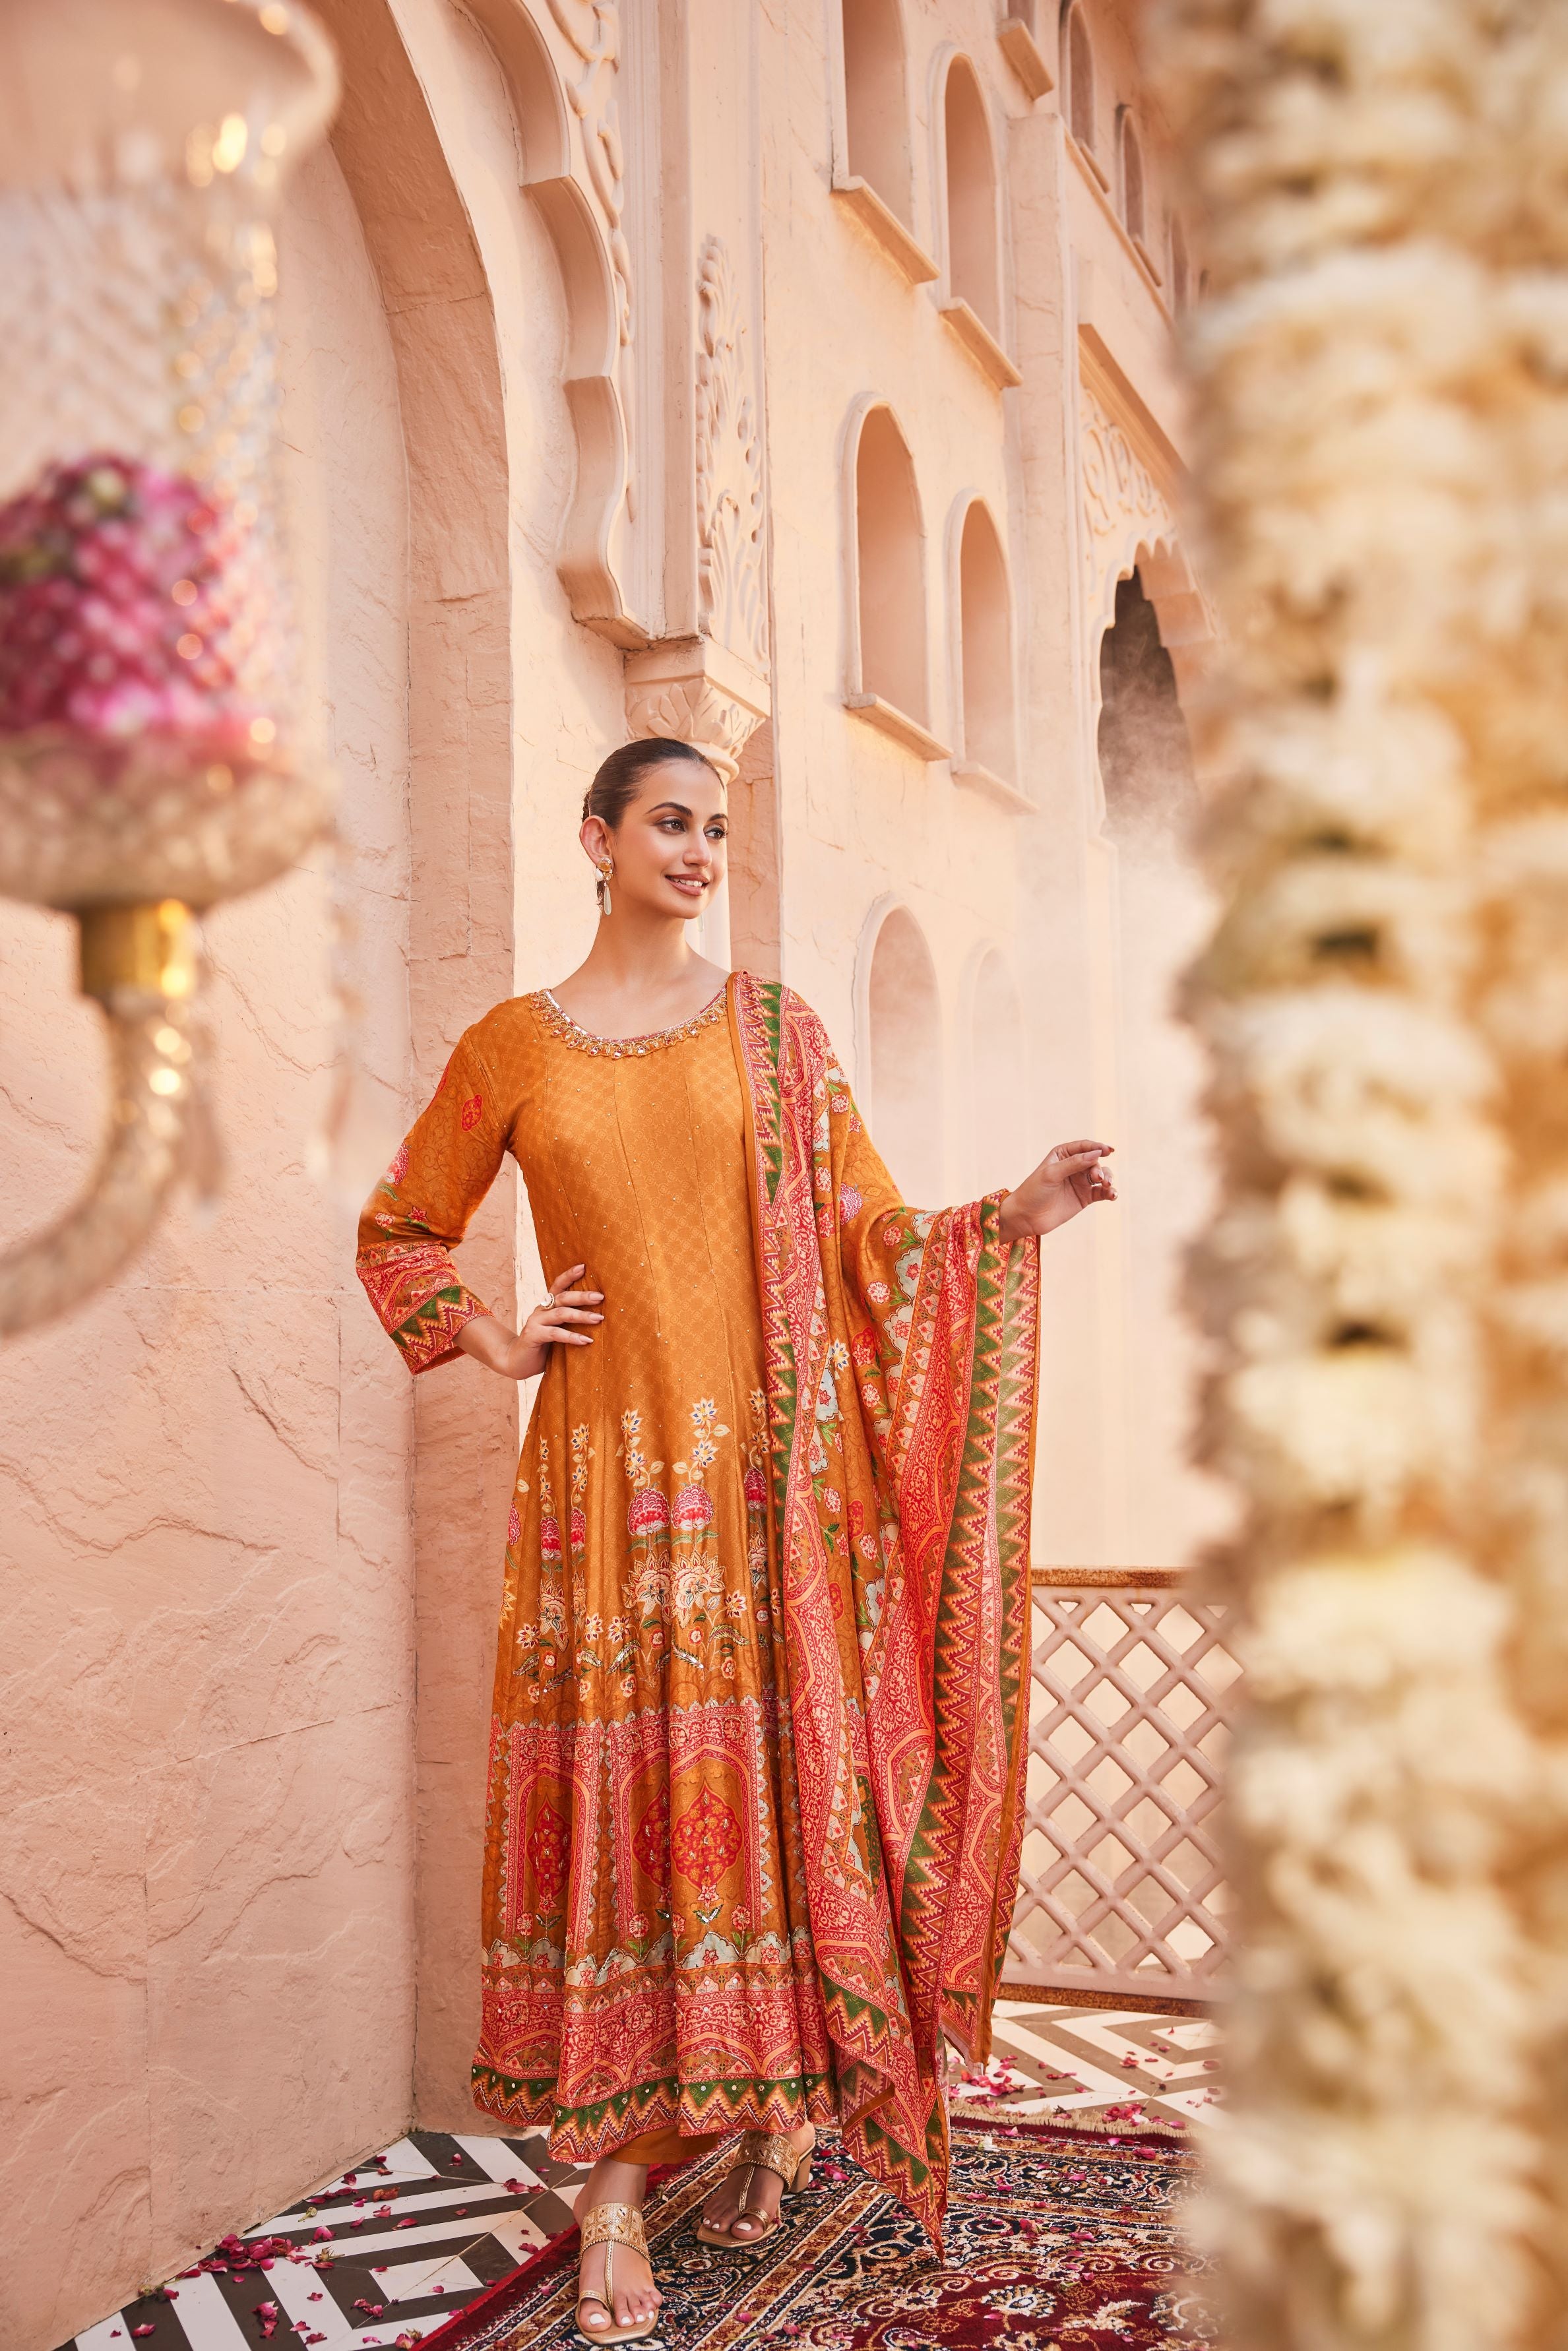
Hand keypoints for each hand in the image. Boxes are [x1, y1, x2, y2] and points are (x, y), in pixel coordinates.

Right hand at [456, 1263, 603, 1380]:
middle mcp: (541, 1309)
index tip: (584, 1266)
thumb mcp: (557, 1330)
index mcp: (547, 1305)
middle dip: (582, 1296)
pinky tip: (586, 1340)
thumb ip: (569, 1322)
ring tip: (599, 1319)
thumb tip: (600, 1317)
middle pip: (563, 1297)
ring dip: (581, 1315)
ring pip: (561, 1313)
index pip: (558, 1285)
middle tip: (600, 1297)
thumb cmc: (543, 1346)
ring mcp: (536, 1321)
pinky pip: (555, 1333)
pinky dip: (572, 1336)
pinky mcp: (533, 1335)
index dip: (569, 1275)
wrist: (517, 1362)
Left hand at [997, 1141, 1115, 1242]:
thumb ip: (1074, 1163)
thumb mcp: (1052, 1174)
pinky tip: (1113, 1195)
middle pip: (1095, 1162)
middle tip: (1097, 1178)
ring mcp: (1080, 1182)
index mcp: (1063, 1154)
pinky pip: (1101, 1192)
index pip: (1084, 1147)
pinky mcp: (1085, 1198)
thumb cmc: (1034, 1191)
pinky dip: (1109, 1192)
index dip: (1097, 1147)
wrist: (1026, 1217)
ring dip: (1108, 1178)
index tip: (1108, 1151)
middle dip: (1100, 1168)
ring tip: (1107, 1186)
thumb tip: (1097, 1153)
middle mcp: (1073, 1166)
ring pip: (1101, 1175)